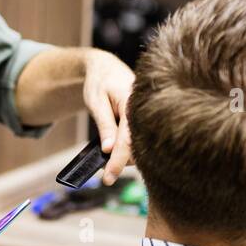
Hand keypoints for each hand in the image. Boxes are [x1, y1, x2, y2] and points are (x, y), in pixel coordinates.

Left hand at [82, 50, 134, 184]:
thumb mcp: (96, 102)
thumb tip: (108, 150)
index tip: (108, 178)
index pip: (127, 141)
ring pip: (140, 146)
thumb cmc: (99, 82)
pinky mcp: (145, 121)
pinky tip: (115, 146)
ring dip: (124, 154)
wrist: (106, 67)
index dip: (117, 162)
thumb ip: (105, 125)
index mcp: (133, 104)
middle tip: (104, 166)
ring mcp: (148, 116)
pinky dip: (127, 147)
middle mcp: (146, 110)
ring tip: (107, 149)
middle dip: (121, 160)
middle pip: (138, 147)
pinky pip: (139, 139)